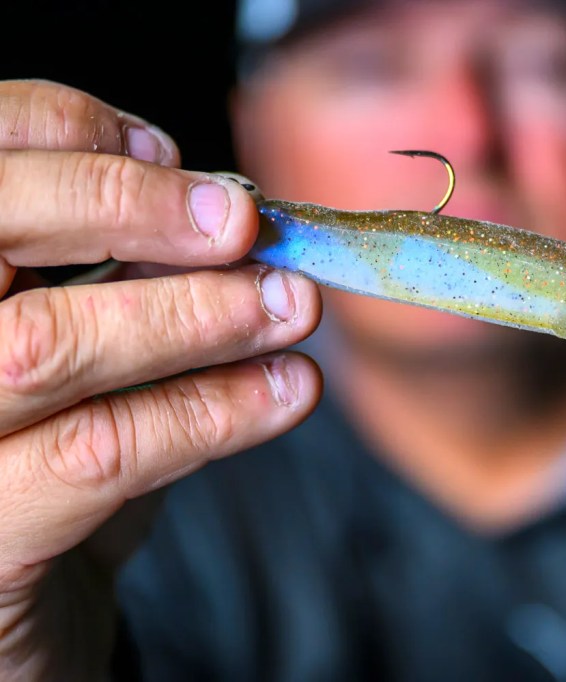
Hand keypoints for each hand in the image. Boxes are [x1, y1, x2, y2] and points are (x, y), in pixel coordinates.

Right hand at [0, 79, 322, 679]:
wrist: (21, 618)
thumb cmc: (49, 462)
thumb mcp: (78, 353)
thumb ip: (119, 278)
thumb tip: (219, 208)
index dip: (62, 131)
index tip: (172, 149)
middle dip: (127, 205)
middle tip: (243, 222)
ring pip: (47, 345)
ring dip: (194, 314)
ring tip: (290, 308)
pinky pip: (100, 452)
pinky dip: (210, 412)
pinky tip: (285, 392)